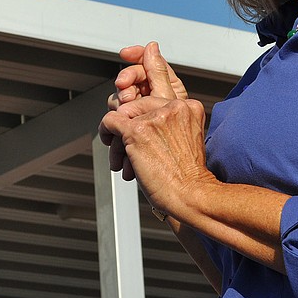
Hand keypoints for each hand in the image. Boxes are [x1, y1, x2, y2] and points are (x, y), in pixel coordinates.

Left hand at [99, 42, 185, 179]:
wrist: (191, 195)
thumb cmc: (187, 176)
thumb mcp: (186, 140)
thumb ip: (170, 124)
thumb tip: (142, 118)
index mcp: (189, 107)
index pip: (154, 102)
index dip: (143, 117)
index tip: (139, 132)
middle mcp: (173, 107)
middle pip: (137, 105)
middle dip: (128, 126)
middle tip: (127, 149)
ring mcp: (155, 117)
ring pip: (122, 114)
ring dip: (118, 137)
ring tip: (123, 158)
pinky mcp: (137, 130)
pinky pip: (110, 120)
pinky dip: (105, 131)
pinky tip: (108, 141)